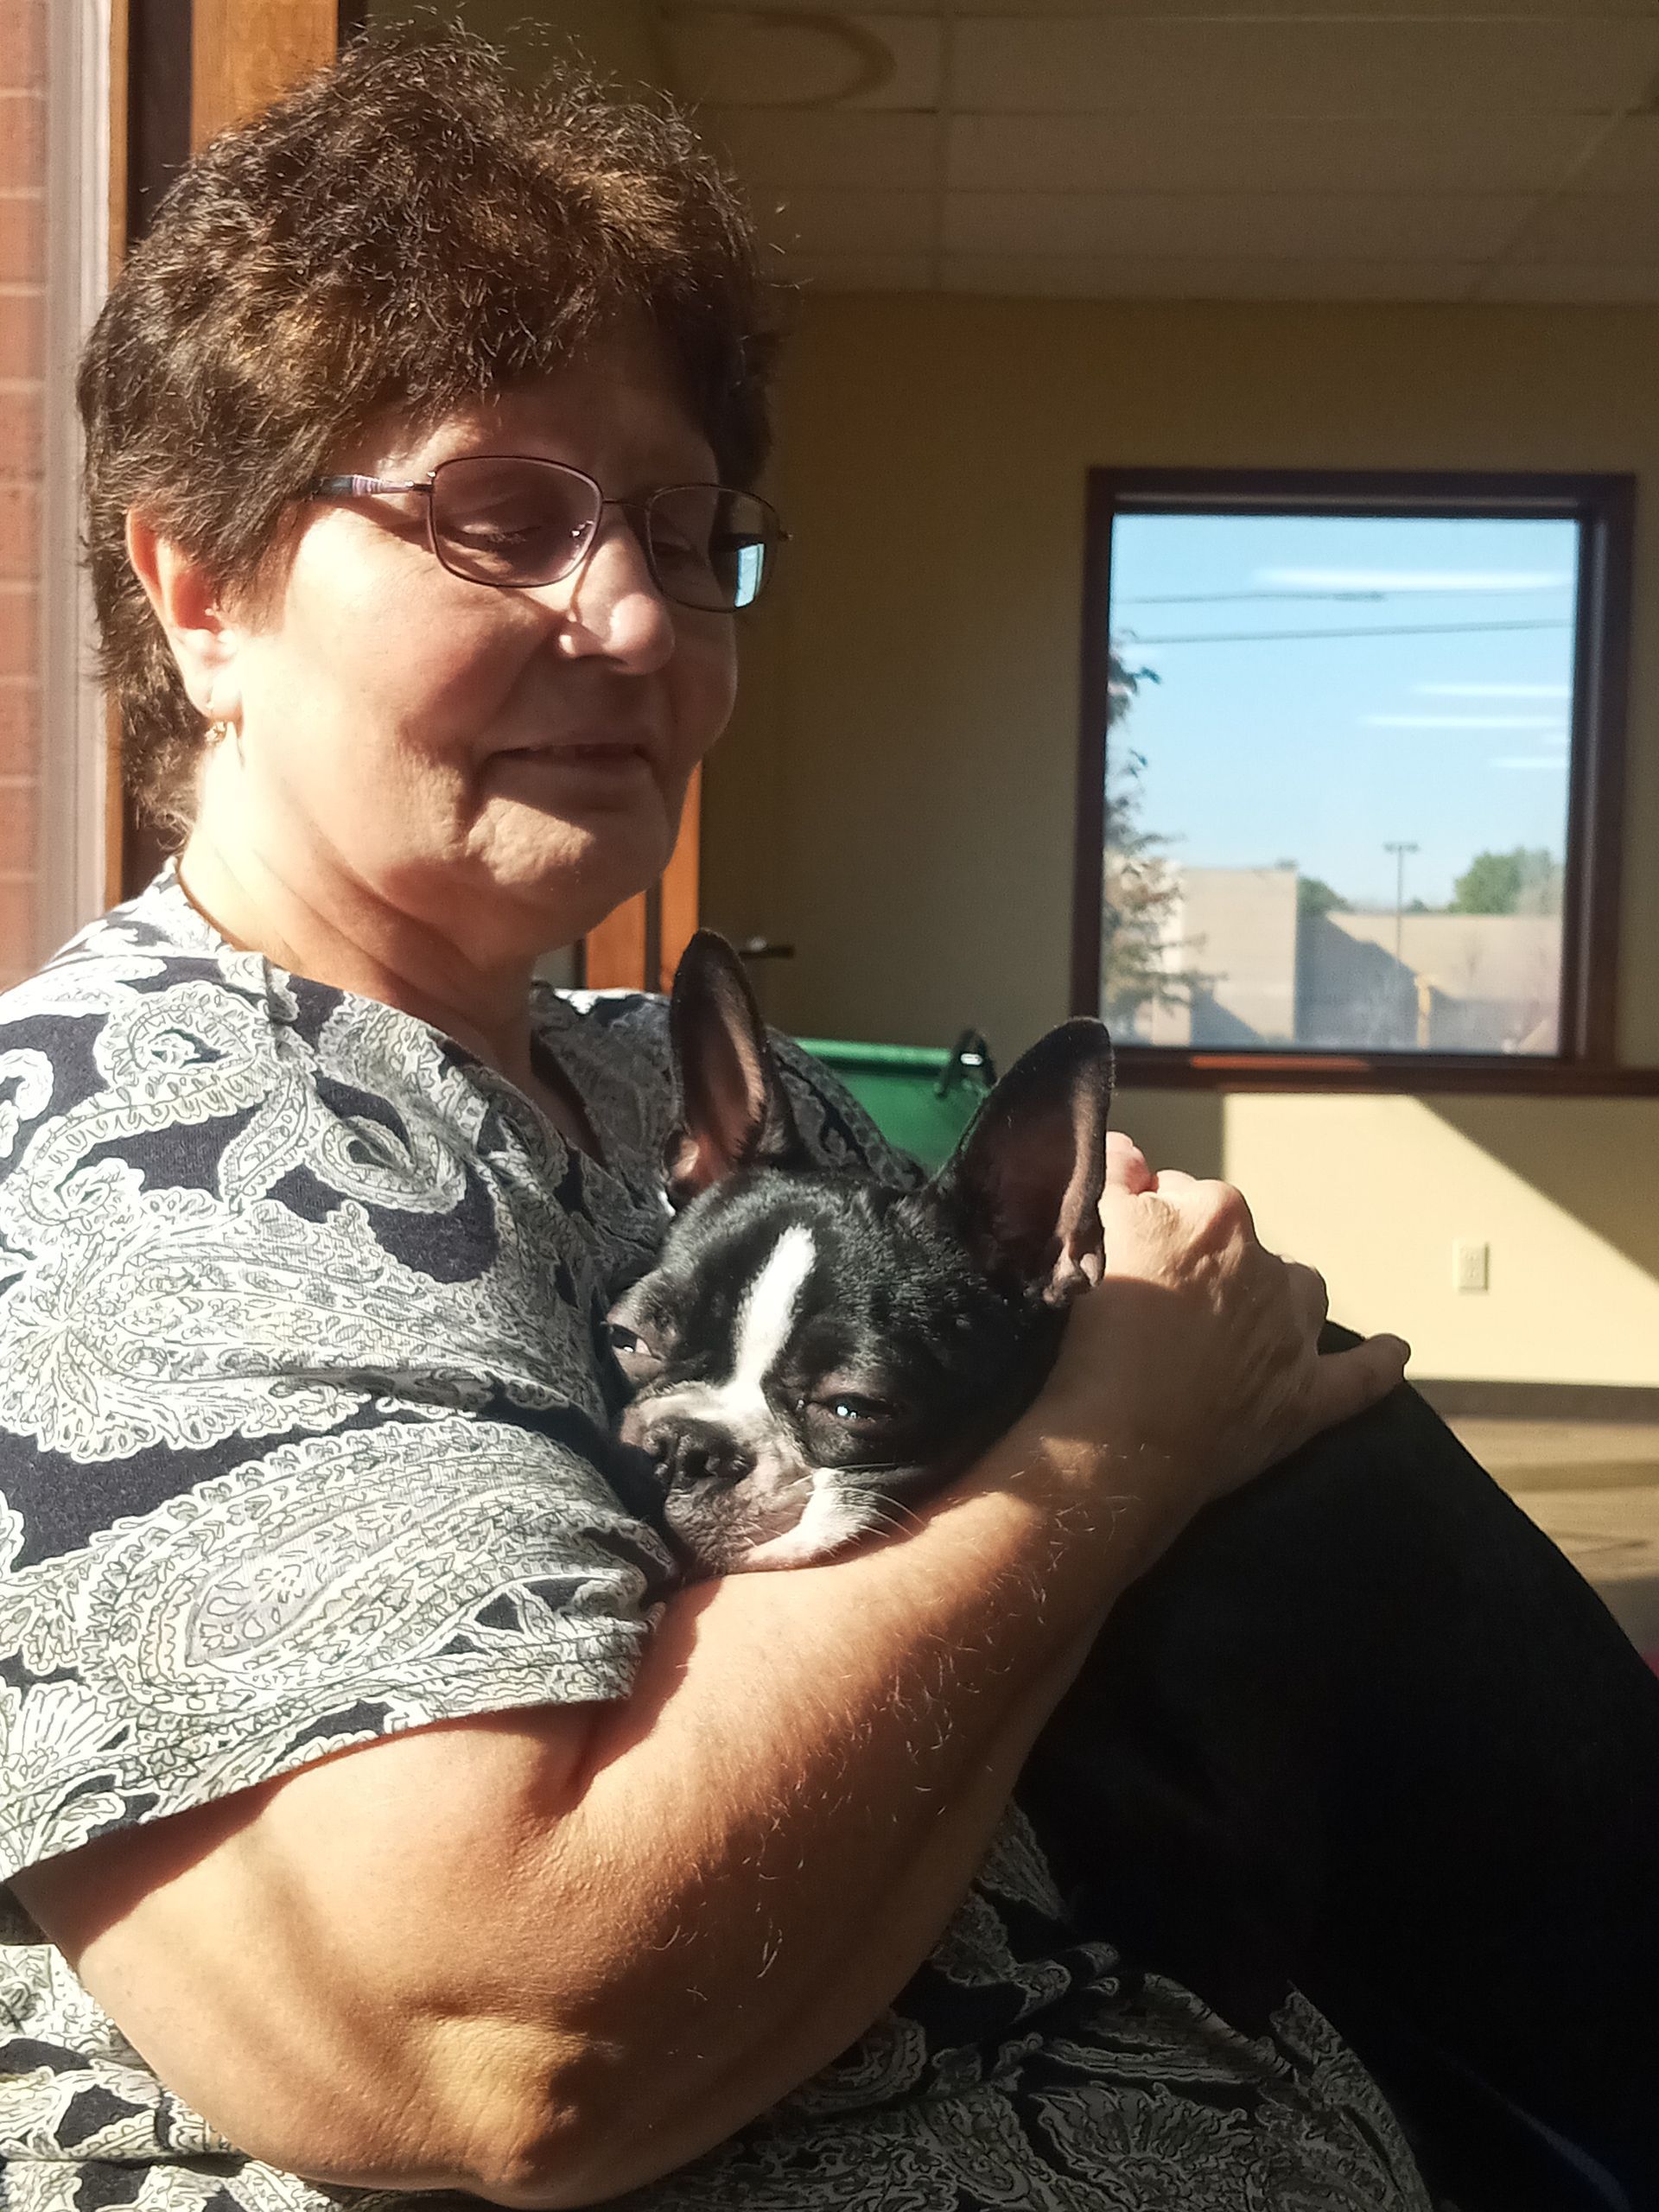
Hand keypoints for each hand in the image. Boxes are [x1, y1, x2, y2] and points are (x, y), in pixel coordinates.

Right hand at [1044, 1131, 1409, 1522]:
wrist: (1115, 1440)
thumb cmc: (1093, 1334)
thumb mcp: (1089, 1233)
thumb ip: (1114, 1181)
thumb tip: (1130, 1150)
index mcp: (1215, 1216)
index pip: (1183, 1194)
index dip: (1151, 1221)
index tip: (1124, 1250)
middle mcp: (1264, 1267)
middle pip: (1241, 1241)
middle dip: (1207, 1258)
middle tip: (1157, 1298)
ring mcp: (1291, 1334)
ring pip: (1301, 1289)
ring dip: (1278, 1293)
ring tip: (1239, 1314)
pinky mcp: (1305, 1398)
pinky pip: (1360, 1376)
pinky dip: (1378, 1362)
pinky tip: (1394, 1350)